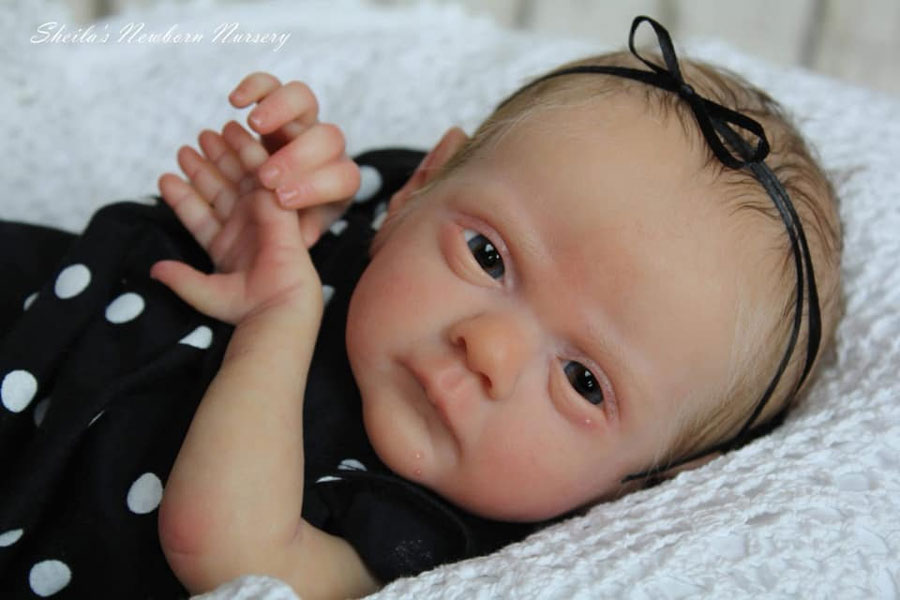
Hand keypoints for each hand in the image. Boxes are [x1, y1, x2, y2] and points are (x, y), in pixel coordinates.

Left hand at [153, 128, 322, 325]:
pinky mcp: (278, 207)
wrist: (278, 306)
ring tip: (207, 134)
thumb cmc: (245, 306)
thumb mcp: (202, 292)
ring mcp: (260, 216)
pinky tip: (237, 135)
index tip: (165, 177)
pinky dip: (251, 153)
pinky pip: (263, 174)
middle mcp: (242, 229)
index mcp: (224, 248)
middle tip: (188, 146)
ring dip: (224, 156)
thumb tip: (155, 269)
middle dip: (203, 168)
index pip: (198, 215)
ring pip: (238, 179)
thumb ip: (180, 278)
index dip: (182, 197)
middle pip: (218, 191)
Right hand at [229, 73, 360, 246]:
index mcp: (340, 183)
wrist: (274, 193)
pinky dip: (255, 88)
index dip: (315, 187)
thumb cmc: (288, 218)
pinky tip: (235, 102)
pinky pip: (270, 86)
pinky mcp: (275, 106)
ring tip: (252, 125)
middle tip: (266, 177)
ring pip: (303, 100)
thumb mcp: (298, 233)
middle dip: (297, 157)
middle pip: (328, 138)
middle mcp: (326, 149)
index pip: (342, 179)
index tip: (282, 200)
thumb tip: (299, 238)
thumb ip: (298, 234)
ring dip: (279, 110)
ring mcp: (302, 123)